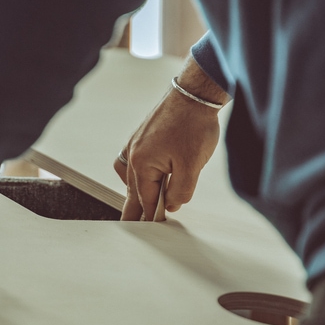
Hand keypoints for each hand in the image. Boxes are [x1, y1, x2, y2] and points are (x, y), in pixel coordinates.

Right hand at [114, 89, 221, 220]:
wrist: (195, 93)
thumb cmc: (193, 125)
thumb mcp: (192, 166)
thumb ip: (180, 191)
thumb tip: (170, 205)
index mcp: (141, 164)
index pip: (144, 200)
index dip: (151, 217)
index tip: (153, 231)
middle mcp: (133, 153)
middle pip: (133, 190)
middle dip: (135, 209)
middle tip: (129, 227)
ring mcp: (136, 143)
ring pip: (131, 175)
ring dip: (136, 190)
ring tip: (139, 206)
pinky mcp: (143, 135)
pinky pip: (134, 161)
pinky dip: (139, 173)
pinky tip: (147, 177)